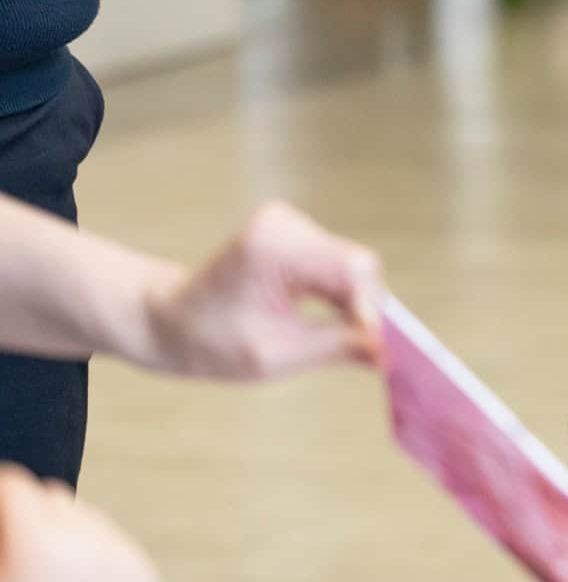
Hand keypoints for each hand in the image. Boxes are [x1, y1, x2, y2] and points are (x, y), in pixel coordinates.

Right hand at [0, 467, 157, 581]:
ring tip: (55, 575)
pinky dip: (98, 555)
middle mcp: (84, 542)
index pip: (20, 488)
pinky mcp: (143, 570)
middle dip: (37, 510)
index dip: (6, 489)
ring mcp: (120, 555)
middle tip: (25, 539)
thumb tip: (9, 498)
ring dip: (70, 530)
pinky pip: (115, 543)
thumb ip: (4, 539)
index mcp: (37, 546)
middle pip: (56, 496)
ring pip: (89, 516)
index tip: (3, 493)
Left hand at [138, 202, 383, 378]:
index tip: (383, 349)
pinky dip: (340, 296)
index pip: (351, 268)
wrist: (164, 320)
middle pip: (356, 265)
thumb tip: (387, 351)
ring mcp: (290, 225)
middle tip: (367, 353)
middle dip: (363, 309)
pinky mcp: (295, 235)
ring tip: (337, 340)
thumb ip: (336, 347)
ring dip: (352, 304)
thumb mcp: (274, 357)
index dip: (372, 308)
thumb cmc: (207, 341)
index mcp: (273, 247)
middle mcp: (285, 224)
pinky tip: (324, 320)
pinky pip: (338, 265)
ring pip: (351, 267)